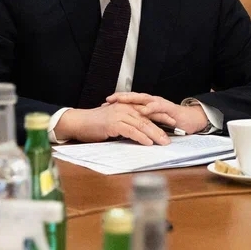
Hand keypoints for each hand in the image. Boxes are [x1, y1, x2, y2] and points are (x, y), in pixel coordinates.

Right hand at [53, 104, 171, 145]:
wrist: (79, 122)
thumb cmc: (94, 124)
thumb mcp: (113, 121)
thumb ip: (125, 124)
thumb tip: (137, 132)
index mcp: (125, 106)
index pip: (146, 112)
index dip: (160, 117)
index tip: (172, 124)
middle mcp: (124, 108)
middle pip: (147, 118)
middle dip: (161, 127)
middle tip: (170, 137)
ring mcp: (119, 115)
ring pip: (141, 124)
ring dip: (154, 134)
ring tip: (163, 142)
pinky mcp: (114, 123)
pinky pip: (131, 130)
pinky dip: (141, 137)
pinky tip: (148, 143)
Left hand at [105, 92, 209, 134]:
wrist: (190, 121)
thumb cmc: (171, 122)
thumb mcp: (152, 123)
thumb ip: (141, 123)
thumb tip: (127, 128)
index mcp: (147, 105)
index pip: (130, 101)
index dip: (117, 101)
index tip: (104, 103)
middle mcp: (152, 102)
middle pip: (134, 97)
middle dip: (121, 97)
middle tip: (109, 99)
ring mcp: (160, 104)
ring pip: (144, 99)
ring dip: (133, 99)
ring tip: (121, 100)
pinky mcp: (169, 108)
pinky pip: (158, 106)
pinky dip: (151, 107)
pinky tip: (143, 109)